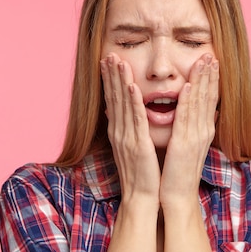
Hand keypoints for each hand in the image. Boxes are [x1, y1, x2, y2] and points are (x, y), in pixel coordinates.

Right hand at [101, 53, 160, 204]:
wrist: (142, 198)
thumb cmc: (141, 175)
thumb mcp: (131, 148)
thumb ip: (128, 130)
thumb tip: (123, 115)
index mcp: (118, 132)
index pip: (112, 101)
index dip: (110, 80)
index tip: (108, 61)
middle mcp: (119, 132)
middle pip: (113, 98)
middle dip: (111, 75)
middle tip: (108, 53)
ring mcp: (126, 138)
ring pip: (122, 104)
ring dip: (120, 81)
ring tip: (117, 61)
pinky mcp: (138, 145)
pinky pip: (135, 120)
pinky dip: (133, 102)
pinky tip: (132, 87)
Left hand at [159, 54, 218, 207]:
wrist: (177, 196)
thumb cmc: (178, 172)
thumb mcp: (187, 146)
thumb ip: (190, 128)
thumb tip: (193, 115)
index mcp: (202, 130)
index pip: (209, 99)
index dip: (211, 79)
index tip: (211, 61)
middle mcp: (202, 131)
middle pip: (208, 97)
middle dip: (209, 74)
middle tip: (210, 54)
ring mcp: (195, 137)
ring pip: (199, 103)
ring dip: (200, 81)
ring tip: (202, 61)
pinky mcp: (183, 145)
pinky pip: (185, 119)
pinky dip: (187, 102)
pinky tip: (187, 86)